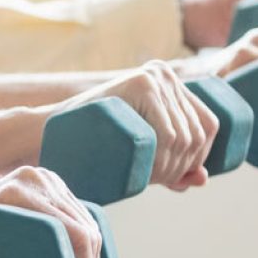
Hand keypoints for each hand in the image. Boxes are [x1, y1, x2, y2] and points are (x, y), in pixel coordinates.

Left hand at [0, 167, 102, 257]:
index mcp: (18, 194)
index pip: (77, 232)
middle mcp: (31, 179)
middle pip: (84, 224)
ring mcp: (37, 178)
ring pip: (83, 217)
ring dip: (90, 249)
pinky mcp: (38, 183)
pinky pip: (73, 208)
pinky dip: (84, 230)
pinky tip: (84, 253)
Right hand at [54, 61, 216, 190]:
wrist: (48, 133)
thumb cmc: (92, 144)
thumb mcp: (140, 152)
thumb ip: (173, 163)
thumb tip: (202, 179)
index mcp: (173, 85)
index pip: (209, 125)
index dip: (199, 157)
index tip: (175, 177)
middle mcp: (167, 75)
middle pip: (198, 131)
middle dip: (182, 165)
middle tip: (156, 182)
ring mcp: (154, 76)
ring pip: (184, 136)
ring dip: (171, 166)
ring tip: (147, 178)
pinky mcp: (139, 84)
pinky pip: (166, 133)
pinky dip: (162, 157)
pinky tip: (145, 168)